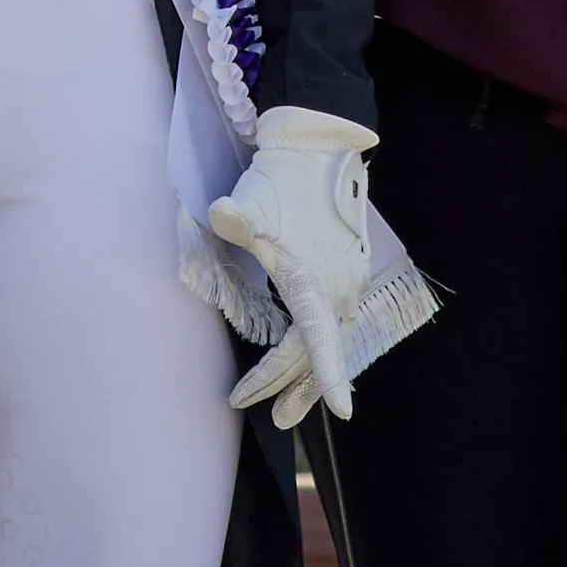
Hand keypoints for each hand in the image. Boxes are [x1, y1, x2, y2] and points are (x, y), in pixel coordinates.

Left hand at [209, 106, 382, 429]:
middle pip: (318, 351)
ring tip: (289, 406)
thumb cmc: (283, 179)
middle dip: (296, 388)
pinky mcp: (346, 271)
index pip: (319, 342)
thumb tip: (219, 216)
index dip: (324, 379)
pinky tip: (307, 355)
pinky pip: (333, 322)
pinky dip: (319, 347)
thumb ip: (235, 219)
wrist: (318, 147)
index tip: (341, 413)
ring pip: (329, 339)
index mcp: (314, 281)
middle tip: (274, 419)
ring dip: (308, 373)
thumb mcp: (253, 202)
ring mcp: (347, 281)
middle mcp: (337, 288)